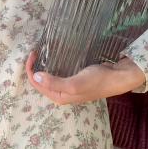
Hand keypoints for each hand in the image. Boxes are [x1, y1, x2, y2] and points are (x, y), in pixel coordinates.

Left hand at [25, 50, 146, 104]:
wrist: (117, 77)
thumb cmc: (96, 81)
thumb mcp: (74, 84)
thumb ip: (54, 82)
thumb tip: (35, 76)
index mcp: (59, 97)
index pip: (36, 84)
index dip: (30, 70)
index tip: (32, 54)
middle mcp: (61, 94)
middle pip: (41, 81)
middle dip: (34, 68)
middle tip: (35, 52)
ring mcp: (68, 87)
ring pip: (49, 77)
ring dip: (43, 67)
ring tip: (41, 53)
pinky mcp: (74, 79)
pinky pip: (58, 73)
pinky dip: (53, 66)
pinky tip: (53, 57)